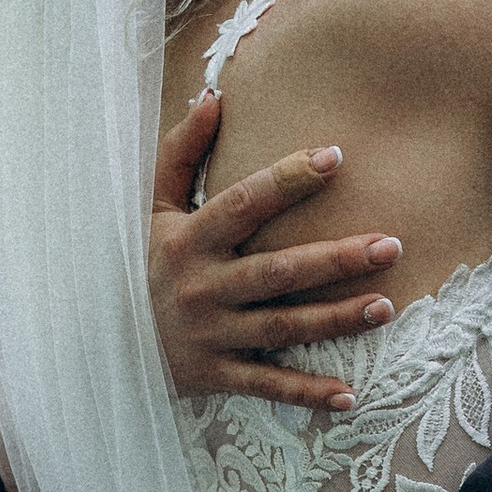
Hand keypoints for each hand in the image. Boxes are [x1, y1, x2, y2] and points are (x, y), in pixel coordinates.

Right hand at [149, 94, 399, 413]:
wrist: (98, 340)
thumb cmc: (141, 260)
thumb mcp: (150, 205)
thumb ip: (182, 151)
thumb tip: (213, 95)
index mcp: (190, 239)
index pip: (244, 203)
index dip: (288, 179)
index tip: (336, 157)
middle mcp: (201, 287)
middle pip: (278, 270)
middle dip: (335, 258)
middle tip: (392, 244)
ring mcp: (209, 335)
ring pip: (281, 326)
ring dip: (335, 320)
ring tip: (385, 306)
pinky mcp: (213, 376)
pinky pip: (266, 385)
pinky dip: (306, 394)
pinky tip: (350, 396)